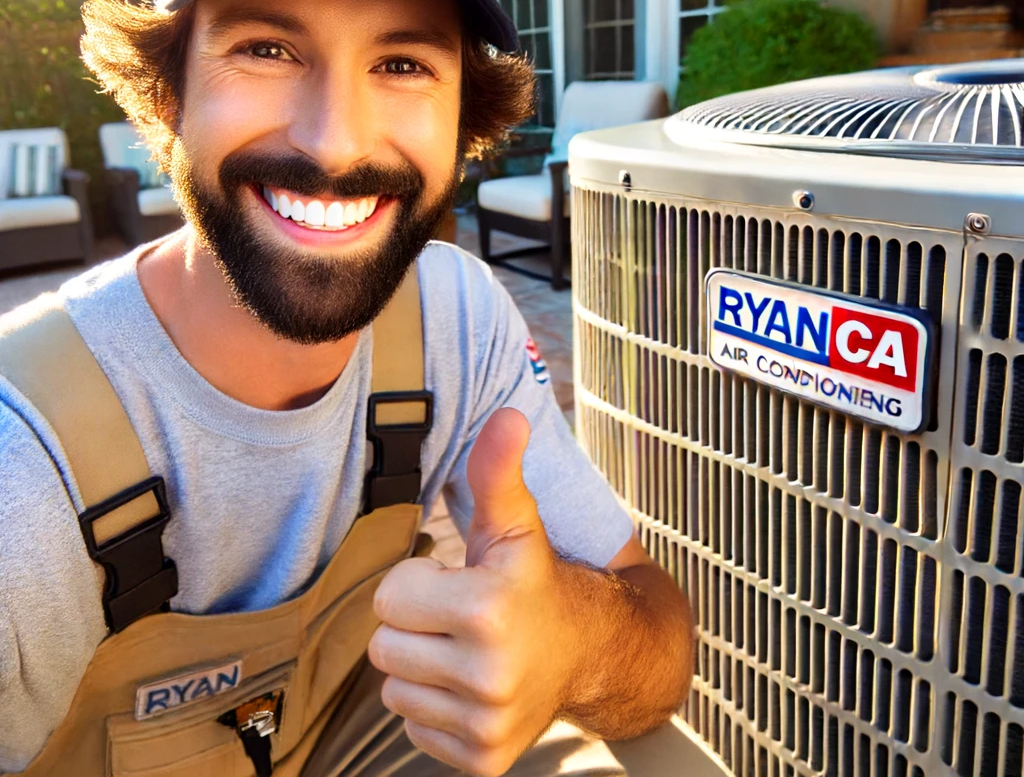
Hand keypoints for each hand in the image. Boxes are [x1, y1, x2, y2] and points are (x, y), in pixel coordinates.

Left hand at [368, 408, 575, 775]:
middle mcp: (488, 676)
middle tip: (458, 616)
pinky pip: (412, 727)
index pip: (388, 598)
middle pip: (383, 647)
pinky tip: (470, 685)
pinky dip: (433, 707)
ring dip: (421, 667)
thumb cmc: (538, 580)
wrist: (592, 651)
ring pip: (394, 689)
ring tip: (466, 649)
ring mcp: (485, 726)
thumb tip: (508, 414)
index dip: (418, 582)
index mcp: (488, 610)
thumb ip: (498, 470)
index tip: (456, 581)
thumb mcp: (516, 523)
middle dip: (414, 624)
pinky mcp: (481, 761)